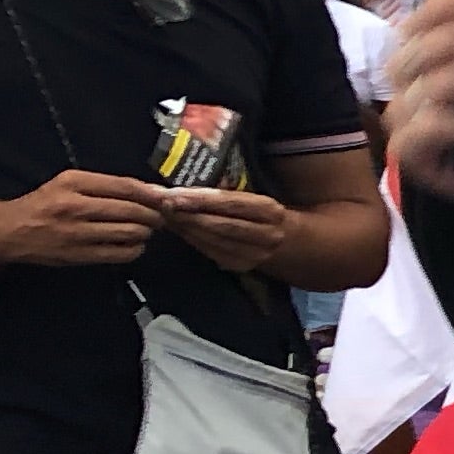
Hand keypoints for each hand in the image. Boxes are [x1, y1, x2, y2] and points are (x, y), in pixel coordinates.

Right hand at [0, 168, 166, 267]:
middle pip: (132, 210)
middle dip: (154, 215)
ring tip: (145, 230)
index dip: (151, 194)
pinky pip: (121, 253)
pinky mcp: (80, 255)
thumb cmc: (44, 204)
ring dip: (145, 232)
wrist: (10, 231)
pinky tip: (133, 244)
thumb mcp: (68, 183)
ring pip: (130, 232)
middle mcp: (76, 206)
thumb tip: (148, 191)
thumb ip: (104, 186)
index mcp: (74, 183)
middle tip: (160, 217)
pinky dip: (135, 249)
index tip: (166, 199)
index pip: (124, 186)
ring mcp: (78, 232)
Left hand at [158, 185, 288, 272]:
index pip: (232, 204)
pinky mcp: (242, 266)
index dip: (201, 200)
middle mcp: (266, 235)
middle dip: (187, 214)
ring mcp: (255, 255)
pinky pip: (211, 251)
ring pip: (213, 240)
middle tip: (160, 204)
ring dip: (185, 227)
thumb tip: (186, 187)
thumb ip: (228, 194)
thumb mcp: (258, 198)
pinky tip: (178, 228)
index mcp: (271, 211)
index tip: (173, 194)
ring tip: (163, 214)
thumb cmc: (268, 212)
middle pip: (220, 225)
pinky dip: (191, 239)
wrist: (294, 242)